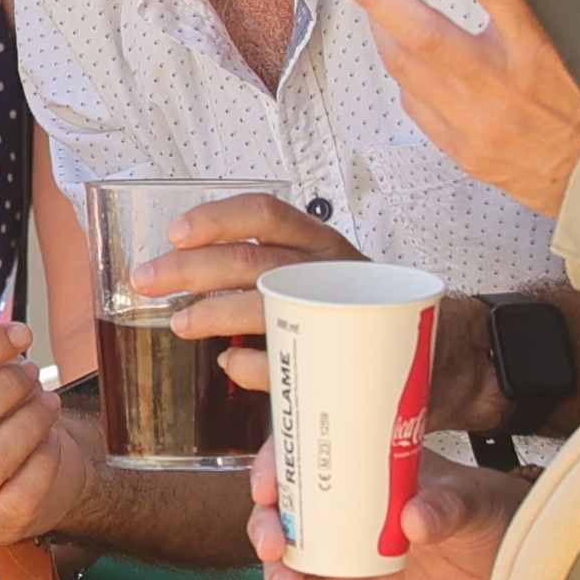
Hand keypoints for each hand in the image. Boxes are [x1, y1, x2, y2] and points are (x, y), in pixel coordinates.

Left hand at [131, 190, 355, 354]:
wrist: (433, 351)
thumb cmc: (360, 312)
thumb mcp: (320, 282)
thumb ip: (268, 281)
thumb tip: (197, 295)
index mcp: (317, 243)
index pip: (264, 213)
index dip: (216, 218)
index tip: (175, 233)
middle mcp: (327, 269)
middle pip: (250, 259)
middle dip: (190, 269)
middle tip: (147, 281)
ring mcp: (335, 310)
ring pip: (266, 302)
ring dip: (216, 313)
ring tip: (182, 324)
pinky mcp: (342, 356)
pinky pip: (287, 359)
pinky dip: (252, 366)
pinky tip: (231, 364)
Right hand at [248, 441, 527, 579]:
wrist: (505, 567)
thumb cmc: (487, 512)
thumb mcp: (472, 501)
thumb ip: (446, 507)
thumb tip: (414, 518)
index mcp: (361, 463)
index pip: (305, 449)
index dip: (274, 461)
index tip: (267, 484)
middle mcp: (341, 503)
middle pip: (282, 506)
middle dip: (264, 524)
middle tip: (272, 545)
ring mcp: (340, 546)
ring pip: (287, 554)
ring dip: (275, 571)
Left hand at [326, 0, 579, 219]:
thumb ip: (540, 2)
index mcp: (541, 49)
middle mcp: (503, 86)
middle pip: (421, 31)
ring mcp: (478, 122)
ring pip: (407, 68)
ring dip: (382, 26)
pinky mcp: (466, 150)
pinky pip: (417, 104)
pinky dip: (406, 73)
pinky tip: (406, 54)